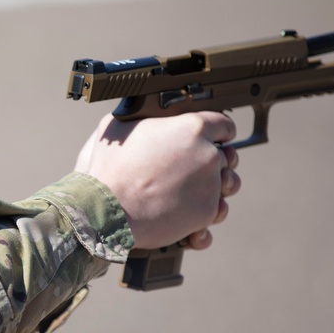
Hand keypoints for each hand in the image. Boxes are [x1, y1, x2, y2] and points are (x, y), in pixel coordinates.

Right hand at [74, 112, 241, 249]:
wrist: (106, 211)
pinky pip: (215, 213)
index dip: (216, 131)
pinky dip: (202, 217)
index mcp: (191, 128)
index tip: (210, 139)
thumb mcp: (117, 126)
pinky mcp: (206, 212)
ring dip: (215, 188)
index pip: (223, 124)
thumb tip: (143, 114)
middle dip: (212, 162)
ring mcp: (211, 186)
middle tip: (193, 170)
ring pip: (227, 185)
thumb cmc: (108, 169)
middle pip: (226, 156)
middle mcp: (208, 155)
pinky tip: (186, 218)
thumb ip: (143, 117)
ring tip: (193, 194)